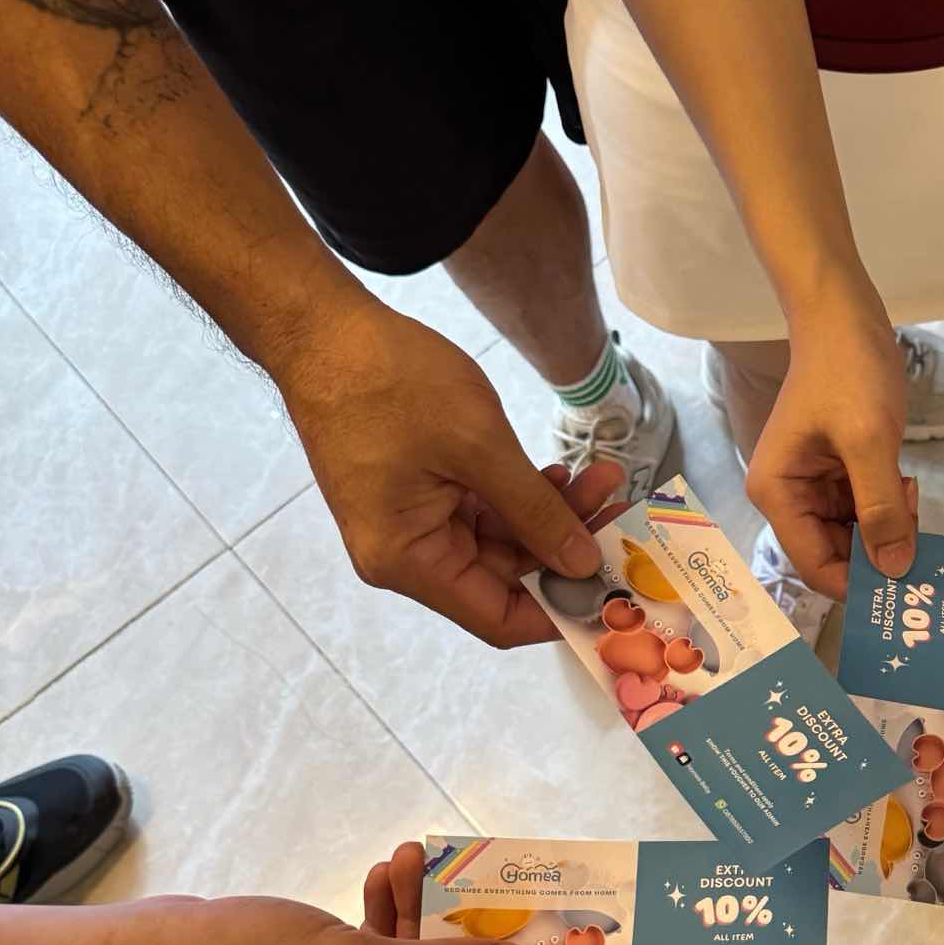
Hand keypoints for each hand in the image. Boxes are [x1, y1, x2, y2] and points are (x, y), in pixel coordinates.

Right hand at [276, 297, 627, 645]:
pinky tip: (562, 472)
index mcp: (407, 560)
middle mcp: (408, 555)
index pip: (499, 619)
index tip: (614, 590)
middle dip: (567, 545)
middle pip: (508, 577)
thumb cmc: (388, 381)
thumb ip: (536, 512)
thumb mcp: (479, 447)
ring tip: (602, 477)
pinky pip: (487, 512)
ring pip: (505, 542)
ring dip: (553, 513)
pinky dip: (524, 495)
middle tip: (620, 507)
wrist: (323, 326)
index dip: (560, 611)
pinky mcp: (422, 493)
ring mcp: (414, 524)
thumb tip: (584, 564)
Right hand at [746, 281, 917, 597]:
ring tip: (911, 497)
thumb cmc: (847, 371)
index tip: (903, 587)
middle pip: (835, 556)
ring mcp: (813, 487)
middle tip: (920, 539)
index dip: (857, 585)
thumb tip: (894, 570)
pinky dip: (889, 509)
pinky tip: (906, 486)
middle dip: (877, 553)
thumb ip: (881, 509)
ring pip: (855, 537)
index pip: (814, 565)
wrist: (844, 315)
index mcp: (778, 494)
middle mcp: (789, 498)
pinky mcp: (837, 475)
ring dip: (888, 529)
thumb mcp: (868, 442)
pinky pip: (864, 512)